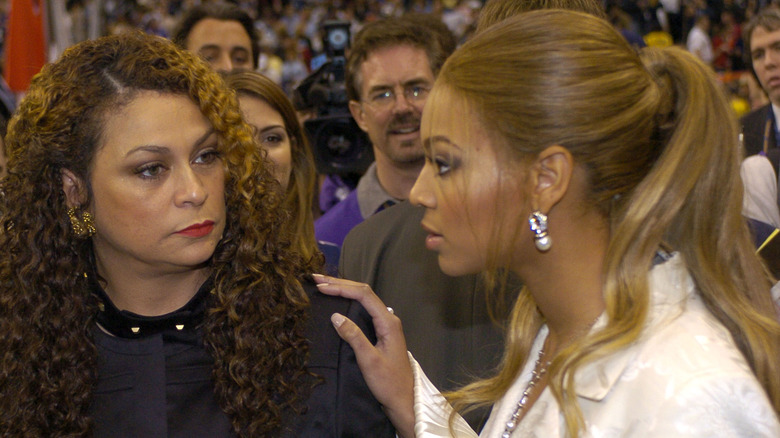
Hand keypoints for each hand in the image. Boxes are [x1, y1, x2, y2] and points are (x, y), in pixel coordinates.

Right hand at [313, 274, 414, 437]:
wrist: (403, 399)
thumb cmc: (388, 382)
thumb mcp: (368, 361)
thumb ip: (354, 337)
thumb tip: (335, 316)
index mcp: (388, 322)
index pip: (364, 295)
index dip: (342, 288)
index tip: (322, 287)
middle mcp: (388, 318)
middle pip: (364, 293)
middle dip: (340, 284)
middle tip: (316, 279)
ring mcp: (385, 324)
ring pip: (363, 299)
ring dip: (344, 290)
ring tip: (324, 285)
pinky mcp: (380, 331)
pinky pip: (364, 309)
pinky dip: (348, 301)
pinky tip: (338, 300)